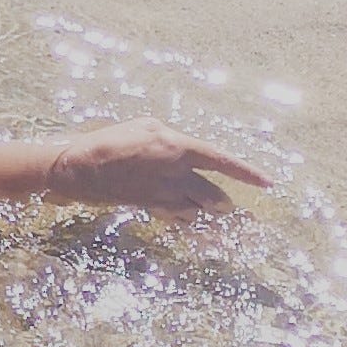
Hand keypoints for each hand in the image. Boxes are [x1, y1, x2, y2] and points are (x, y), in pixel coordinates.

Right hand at [44, 118, 270, 211]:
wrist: (78, 168)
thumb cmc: (112, 140)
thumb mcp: (147, 127)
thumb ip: (173, 140)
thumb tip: (186, 153)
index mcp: (179, 149)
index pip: (223, 162)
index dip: (247, 173)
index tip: (268, 183)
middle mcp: (176, 175)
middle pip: (214, 197)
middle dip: (224, 203)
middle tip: (228, 207)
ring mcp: (162, 195)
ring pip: (197, 212)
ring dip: (205, 213)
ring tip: (210, 214)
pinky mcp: (149, 207)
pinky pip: (177, 218)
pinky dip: (185, 219)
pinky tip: (186, 218)